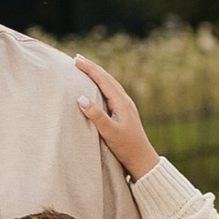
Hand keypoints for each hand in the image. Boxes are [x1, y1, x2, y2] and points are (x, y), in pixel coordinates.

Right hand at [71, 54, 159, 180]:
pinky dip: (102, 84)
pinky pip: (112, 91)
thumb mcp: (109, 132)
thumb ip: (96, 115)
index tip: (76, 60)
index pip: (103, 80)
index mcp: (121, 102)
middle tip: (77, 58)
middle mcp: (124, 100)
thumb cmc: (126, 147)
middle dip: (92, 67)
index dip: (89, 69)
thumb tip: (80, 97)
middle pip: (107, 78)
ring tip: (86, 67)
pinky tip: (99, 86)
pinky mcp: (124, 112)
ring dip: (98, 74)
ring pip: (110, 84)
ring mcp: (126, 106)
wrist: (142, 159)